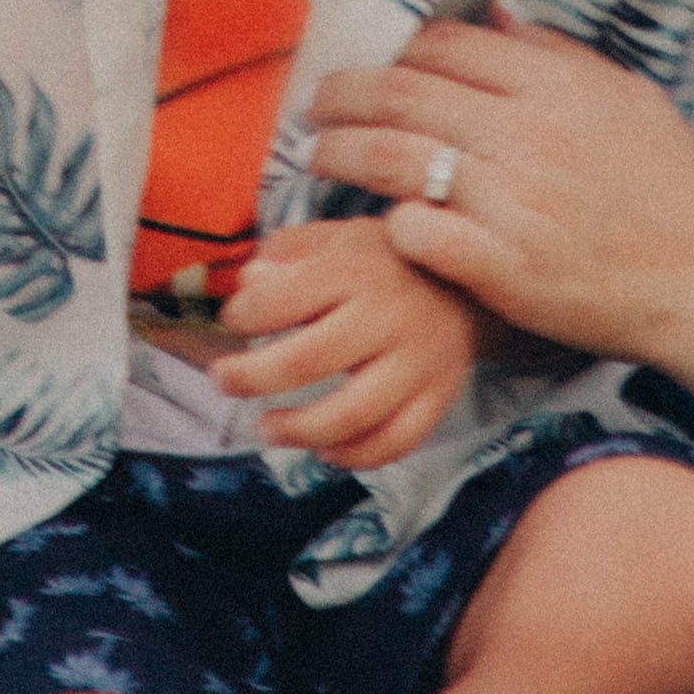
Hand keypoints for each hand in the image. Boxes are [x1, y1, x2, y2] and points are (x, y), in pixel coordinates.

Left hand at [209, 212, 483, 462]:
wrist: (471, 282)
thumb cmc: (385, 261)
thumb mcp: (337, 238)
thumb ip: (289, 253)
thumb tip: (249, 282)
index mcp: (356, 269)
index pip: (283, 299)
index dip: (244, 315)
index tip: (231, 321)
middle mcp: (388, 317)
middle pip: (307, 360)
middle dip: (252, 378)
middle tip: (223, 381)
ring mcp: (417, 363)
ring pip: (352, 414)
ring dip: (299, 430)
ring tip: (267, 428)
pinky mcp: (439, 398)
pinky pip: (394, 442)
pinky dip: (354, 456)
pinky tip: (324, 449)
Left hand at [305, 9, 693, 365]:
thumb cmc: (673, 190)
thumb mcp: (630, 99)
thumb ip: (559, 52)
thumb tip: (494, 12)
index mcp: (554, 86)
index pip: (443, 45)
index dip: (395, 49)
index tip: (372, 63)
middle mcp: (525, 134)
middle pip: (401, 93)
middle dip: (342, 93)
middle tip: (315, 104)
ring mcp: (509, 201)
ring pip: (392, 158)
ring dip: (340, 153)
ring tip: (317, 156)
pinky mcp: (500, 265)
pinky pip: (415, 230)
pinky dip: (389, 223)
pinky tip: (379, 223)